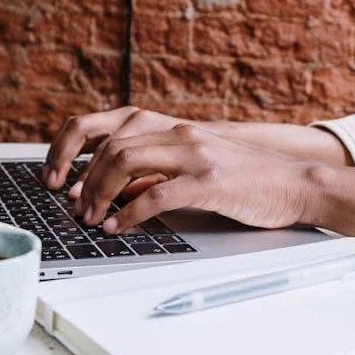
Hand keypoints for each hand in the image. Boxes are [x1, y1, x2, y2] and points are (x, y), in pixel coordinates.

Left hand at [74, 124, 310, 233]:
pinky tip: (119, 227)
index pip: (109, 127)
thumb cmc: (246, 180)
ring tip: (91, 217)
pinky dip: (129, 213)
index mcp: (174, 128)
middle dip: (83, 177)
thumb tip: (111, 190)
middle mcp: (180, 133)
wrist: (295, 183)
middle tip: (74, 206)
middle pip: (111, 145)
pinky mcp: (209, 181)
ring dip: (100, 193)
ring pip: (126, 161)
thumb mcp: (195, 167)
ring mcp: (195, 155)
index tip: (60, 178)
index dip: (75, 150)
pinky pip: (157, 195)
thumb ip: (156, 173)